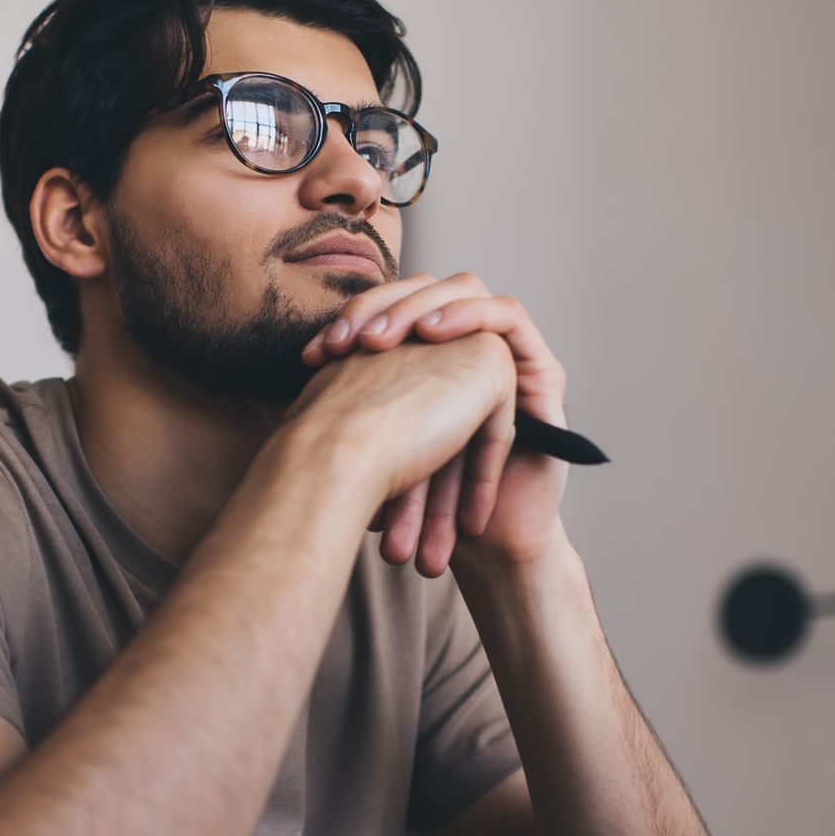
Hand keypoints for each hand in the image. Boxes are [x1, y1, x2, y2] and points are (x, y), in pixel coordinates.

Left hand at [300, 271, 570, 574]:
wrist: (480, 545)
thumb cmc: (421, 501)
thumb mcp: (374, 445)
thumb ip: (351, 405)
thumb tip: (291, 394)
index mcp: (426, 355)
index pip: (389, 305)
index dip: (352, 318)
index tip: (317, 354)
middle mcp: (467, 347)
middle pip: (424, 290)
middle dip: (384, 311)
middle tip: (353, 344)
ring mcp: (507, 355)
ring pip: (466, 290)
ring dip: (423, 309)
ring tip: (386, 340)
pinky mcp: (543, 370)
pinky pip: (510, 317)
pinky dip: (471, 317)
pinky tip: (434, 334)